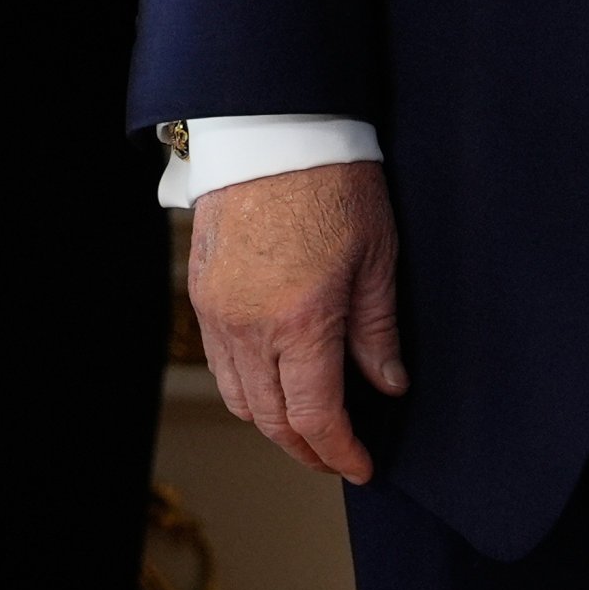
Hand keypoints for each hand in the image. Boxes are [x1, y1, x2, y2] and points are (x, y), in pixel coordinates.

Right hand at [190, 160, 405, 481]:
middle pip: (273, 420)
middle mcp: (252, 327)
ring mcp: (218, 312)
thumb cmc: (332, 179)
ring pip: (239, 397)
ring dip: (273, 422)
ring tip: (308, 423)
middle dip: (307, 449)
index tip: (362, 465)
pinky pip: (219, 362)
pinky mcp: (200, 292)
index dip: (340, 453)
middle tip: (337, 454)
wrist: (272, 124)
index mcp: (303, 322)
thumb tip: (388, 384)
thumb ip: (378, 329)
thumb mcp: (377, 253)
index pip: (317, 418)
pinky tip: (275, 378)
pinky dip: (247, 385)